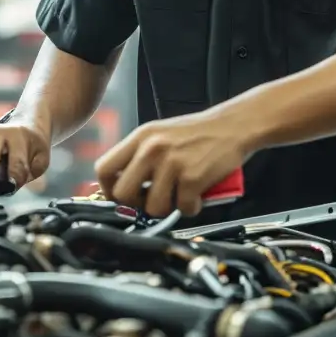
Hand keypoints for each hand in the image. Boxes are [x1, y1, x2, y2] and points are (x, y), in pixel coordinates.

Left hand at [94, 109, 251, 218]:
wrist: (230, 127)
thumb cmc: (195, 134)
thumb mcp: (159, 135)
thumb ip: (140, 156)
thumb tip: (123, 187)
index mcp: (139, 138)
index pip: (104, 168)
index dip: (108, 190)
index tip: (120, 198)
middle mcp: (150, 149)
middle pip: (123, 193)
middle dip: (136, 205)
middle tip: (152, 202)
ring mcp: (171, 163)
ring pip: (153, 207)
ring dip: (168, 209)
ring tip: (179, 197)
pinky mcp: (192, 177)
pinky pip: (184, 208)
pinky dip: (192, 208)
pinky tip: (197, 196)